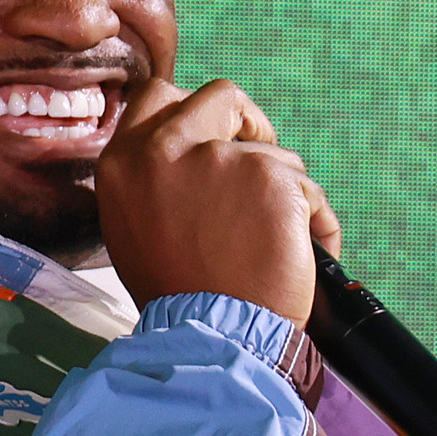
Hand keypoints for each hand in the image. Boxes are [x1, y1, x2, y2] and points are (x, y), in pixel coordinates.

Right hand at [94, 75, 338, 324]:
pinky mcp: (269, 177)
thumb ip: (155, 181)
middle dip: (247, 123)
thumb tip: (192, 155)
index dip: (198, 111)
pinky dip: (313, 220)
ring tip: (272, 245)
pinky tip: (299, 253)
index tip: (217, 134)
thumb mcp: (135, 229)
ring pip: (272, 152)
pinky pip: (306, 189)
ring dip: (281, 191)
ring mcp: (219, 158)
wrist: (211, 339)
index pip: (159, 97)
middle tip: (260, 162)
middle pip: (220, 97)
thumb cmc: (178, 299)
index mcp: (123, 163)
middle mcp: (164, 149)